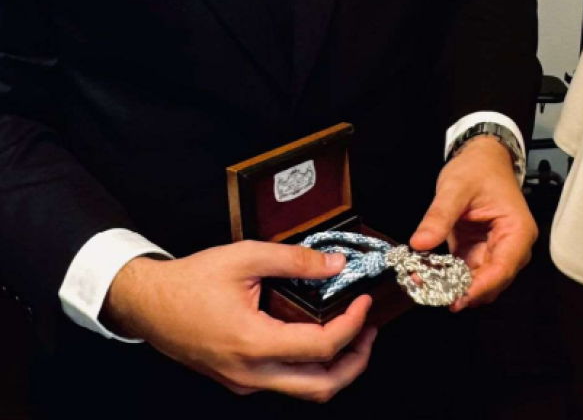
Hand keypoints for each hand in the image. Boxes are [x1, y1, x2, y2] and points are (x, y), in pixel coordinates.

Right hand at [103, 241, 376, 401]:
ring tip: (352, 334)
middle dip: (355, 362)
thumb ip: (295, 260)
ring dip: (335, 368)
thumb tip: (335, 264)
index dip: (353, 324)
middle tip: (370, 330)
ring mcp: (243, 382)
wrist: (149, 304)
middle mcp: (250, 373)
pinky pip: (284, 381)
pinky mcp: (238, 380)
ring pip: (303, 389)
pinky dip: (310, 366)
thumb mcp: (246, 256)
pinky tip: (317, 336)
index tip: (364, 301)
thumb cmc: (191, 281)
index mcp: (254, 343)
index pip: (322, 347)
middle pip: (320, 387)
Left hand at [409, 136, 536, 311]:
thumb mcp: (455, 187)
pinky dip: (449, 276)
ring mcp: (498, 251)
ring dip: (454, 286)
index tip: (454, 300)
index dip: (478, 287)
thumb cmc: (477, 168)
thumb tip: (420, 244)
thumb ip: (439, 215)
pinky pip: (468, 271)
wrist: (483, 157)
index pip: (502, 269)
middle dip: (462, 290)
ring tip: (423, 284)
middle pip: (492, 281)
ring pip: (478, 281)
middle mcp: (513, 246)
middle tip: (429, 292)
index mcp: (517, 231)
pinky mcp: (482, 251)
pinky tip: (427, 275)